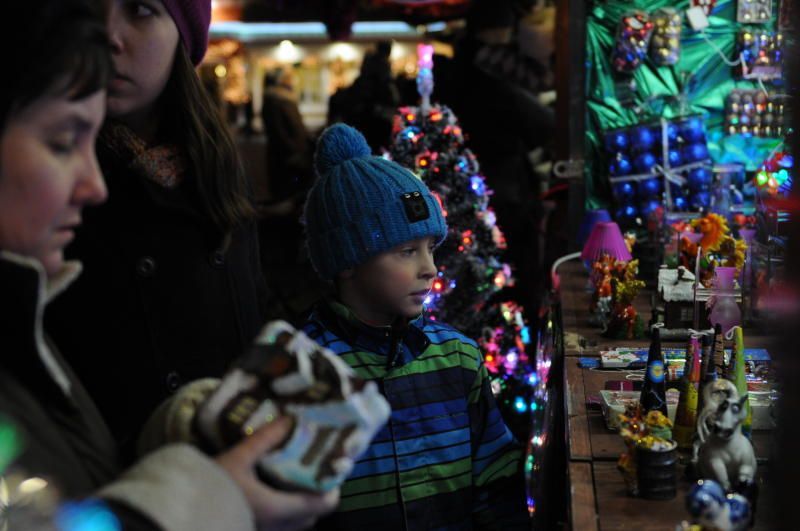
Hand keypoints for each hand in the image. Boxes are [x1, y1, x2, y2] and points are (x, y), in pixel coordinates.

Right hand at [216, 417, 339, 530]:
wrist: (181, 511)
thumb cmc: (211, 487)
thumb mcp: (238, 458)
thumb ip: (264, 439)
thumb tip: (288, 419)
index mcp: (279, 509)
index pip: (324, 503)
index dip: (333, 486)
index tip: (330, 466)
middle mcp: (277, 527)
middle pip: (313, 514)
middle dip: (317, 494)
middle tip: (314, 468)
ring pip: (297, 523)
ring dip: (300, 504)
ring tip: (295, 478)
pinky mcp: (252, 530)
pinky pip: (281, 526)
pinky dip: (285, 511)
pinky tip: (274, 492)